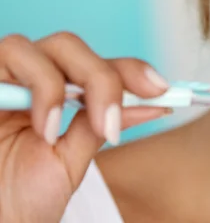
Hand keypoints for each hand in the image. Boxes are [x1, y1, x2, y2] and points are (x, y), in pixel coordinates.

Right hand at [0, 32, 170, 221]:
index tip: (162, 90)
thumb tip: (151, 103)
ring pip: (49, 46)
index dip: (131, 69)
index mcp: (52, 93)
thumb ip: (100, 124)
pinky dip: (42, 90)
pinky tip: (45, 129)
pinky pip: (14, 57)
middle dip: (105, 78)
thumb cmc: (21, 196)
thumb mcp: (70, 158)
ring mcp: (6, 78)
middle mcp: (28, 78)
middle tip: (115, 121)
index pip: (96, 64)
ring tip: (71, 131)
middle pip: (72, 46)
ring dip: (72, 85)